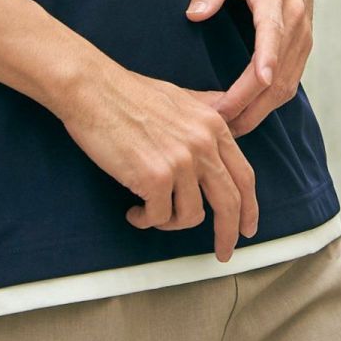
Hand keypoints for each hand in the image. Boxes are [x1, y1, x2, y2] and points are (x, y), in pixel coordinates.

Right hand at [56, 65, 258, 261]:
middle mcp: (202, 143)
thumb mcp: (179, 95)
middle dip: (228, 234)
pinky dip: (145, 220)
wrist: (91, 88)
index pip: (243, 175)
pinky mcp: (154, 177)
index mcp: (212, 124)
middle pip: (229, 203)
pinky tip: (133, 211)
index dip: (248, 207)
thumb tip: (227, 115)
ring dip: (171, 222)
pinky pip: (158, 217)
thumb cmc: (126, 92)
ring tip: (151, 212)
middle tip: (222, 252)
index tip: (245, 227)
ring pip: (191, 215)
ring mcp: (180, 161)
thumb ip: (206, 109)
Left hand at [186, 0, 323, 136]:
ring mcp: (303, 36)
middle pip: (277, 74)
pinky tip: (248, 114)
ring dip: (258, 111)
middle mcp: (295, 22)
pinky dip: (270, 102)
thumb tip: (194, 15)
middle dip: (248, 104)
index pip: (273, 34)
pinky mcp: (303, 44)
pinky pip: (290, 81)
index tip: (257, 81)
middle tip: (215, 125)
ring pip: (286, 85)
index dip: (265, 60)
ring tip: (227, 130)